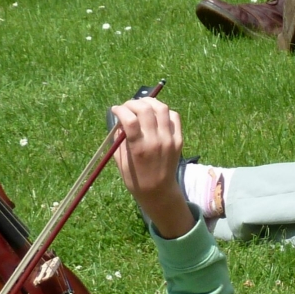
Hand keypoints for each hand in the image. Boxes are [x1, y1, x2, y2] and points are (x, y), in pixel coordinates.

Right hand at [111, 98, 193, 238]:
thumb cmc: (136, 178)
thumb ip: (119, 140)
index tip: (115, 110)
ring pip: (162, 108)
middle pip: (146, 109)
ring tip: (141, 105)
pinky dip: (164, 111)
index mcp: (139, 148)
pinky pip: (174, 117)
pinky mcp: (179, 140)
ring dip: (149, 102)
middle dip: (133, 103)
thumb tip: (120, 121)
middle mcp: (156, 141)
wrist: (159, 191)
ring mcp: (170, 139)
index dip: (120, 110)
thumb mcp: (121, 161)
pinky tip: (156, 114)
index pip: (130, 119)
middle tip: (127, 107)